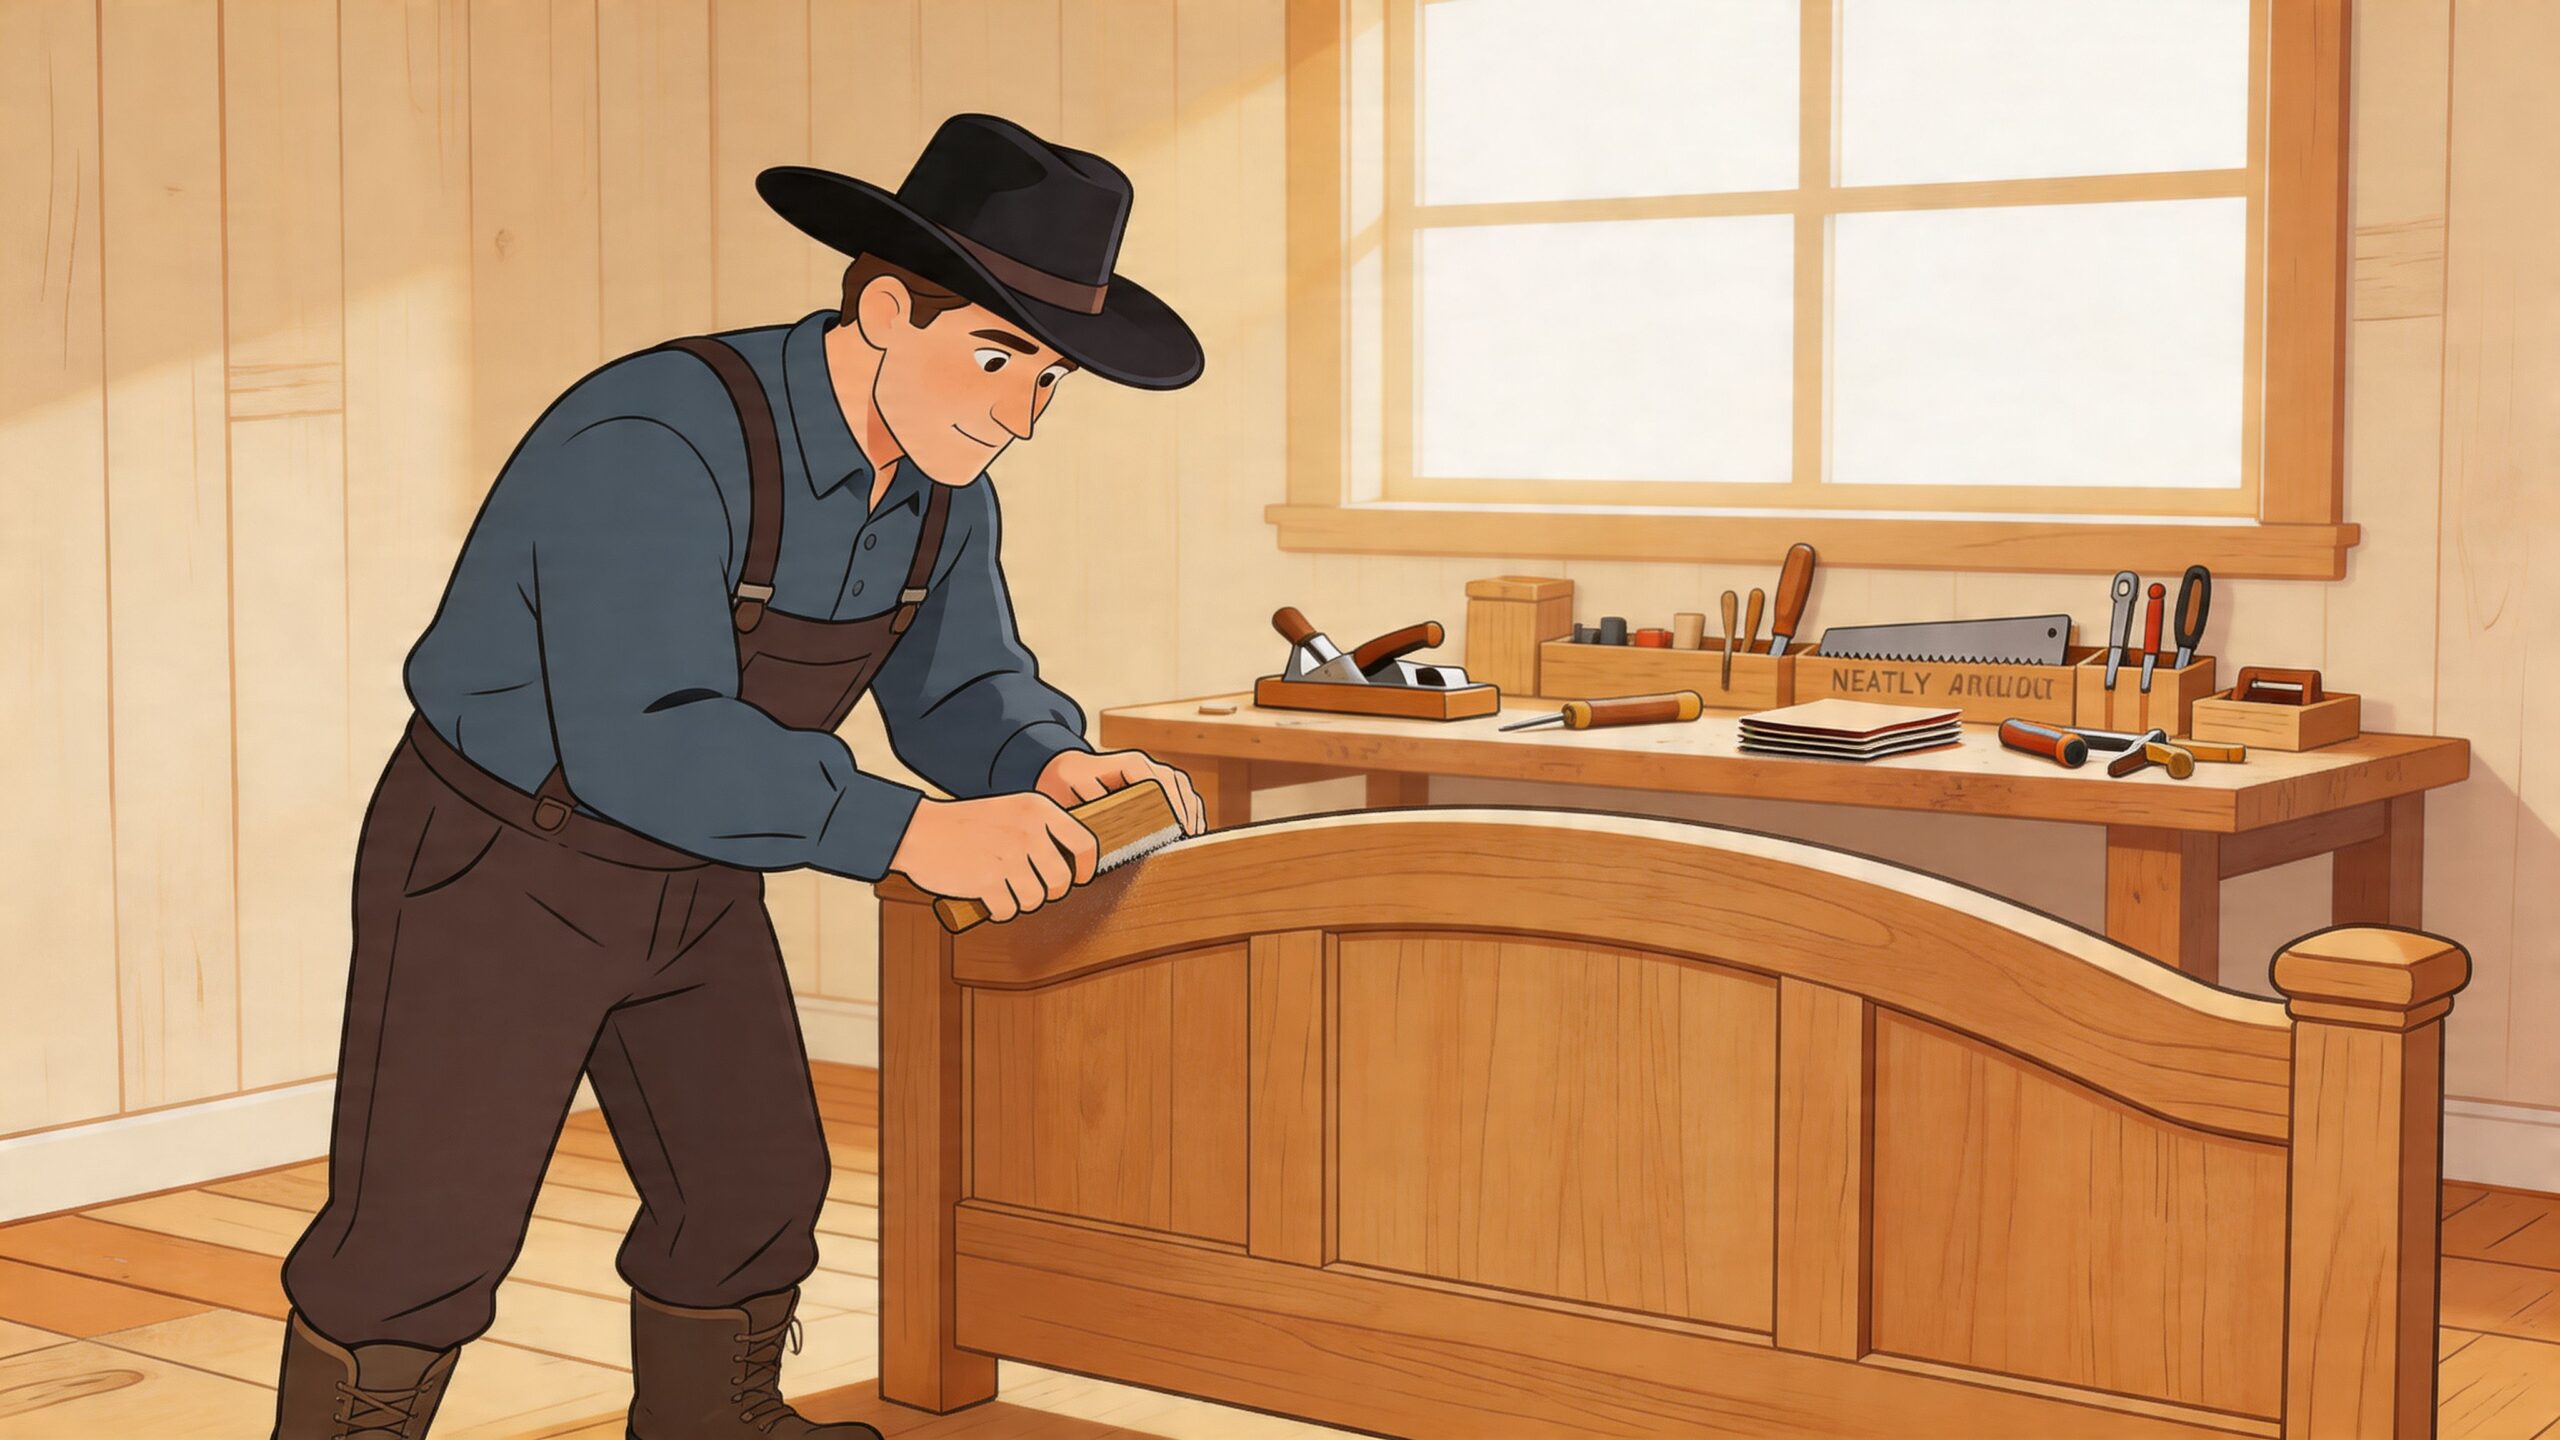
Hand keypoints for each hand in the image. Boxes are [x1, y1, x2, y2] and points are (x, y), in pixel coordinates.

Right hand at [888, 793, 1097, 923]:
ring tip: (1004, 889)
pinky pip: (1008, 911)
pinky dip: (998, 911)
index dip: (1086, 868)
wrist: (919, 830)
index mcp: (1037, 809)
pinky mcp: (987, 882)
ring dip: (1021, 902)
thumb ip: (1040, 829)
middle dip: (1049, 892)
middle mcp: (1028, 831)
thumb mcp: (1010, 810)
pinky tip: (988, 898)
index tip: (1079, 878)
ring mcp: (1008, 857)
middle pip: (1061, 881)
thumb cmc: (965, 824)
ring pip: (1035, 900)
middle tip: (1031, 888)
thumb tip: (1071, 862)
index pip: (1084, 844)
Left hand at [1035, 748, 1206, 835]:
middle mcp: (1144, 764)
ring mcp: (1150, 771)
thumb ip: (1093, 804)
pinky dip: (1188, 808)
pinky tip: (1190, 828)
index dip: (1172, 807)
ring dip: (1191, 810)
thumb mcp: (1070, 789)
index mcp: (1128, 764)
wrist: (1059, 768)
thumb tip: (1115, 825)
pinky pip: (1179, 791)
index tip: (1178, 830)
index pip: (1160, 783)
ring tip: (1193, 837)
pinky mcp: (1151, 782)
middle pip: (1177, 784)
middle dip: (1186, 812)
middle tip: (1188, 840)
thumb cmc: (1063, 780)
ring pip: (1182, 786)